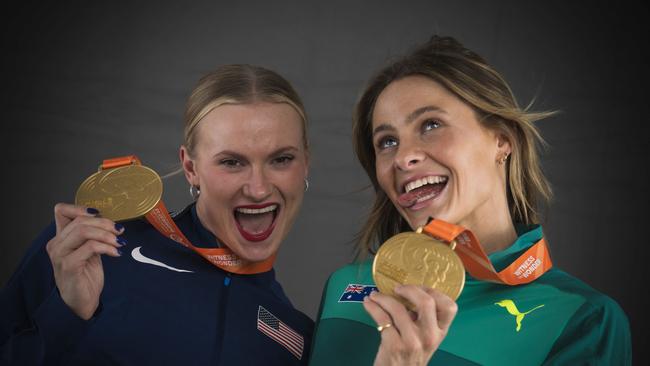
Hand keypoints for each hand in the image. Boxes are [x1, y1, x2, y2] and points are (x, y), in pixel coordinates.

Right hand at [45, 203, 123, 319]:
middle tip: (119, 231)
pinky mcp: (68, 266)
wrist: (82, 301)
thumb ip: (93, 236)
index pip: (61, 211)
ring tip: (119, 243)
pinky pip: (90, 247)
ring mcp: (60, 255)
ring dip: (107, 235)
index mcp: (60, 238)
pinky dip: (107, 247)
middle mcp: (56, 244)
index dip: (81, 208)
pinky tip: (116, 253)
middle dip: (104, 223)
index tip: (100, 214)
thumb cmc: (85, 276)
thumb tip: (111, 223)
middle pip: (80, 221)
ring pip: (83, 231)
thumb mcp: (89, 251)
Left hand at [363, 285, 457, 365]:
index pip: (449, 307)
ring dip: (382, 298)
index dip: (433, 291)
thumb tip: (407, 294)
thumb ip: (422, 321)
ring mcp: (412, 341)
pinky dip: (372, 307)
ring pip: (397, 308)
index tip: (418, 288)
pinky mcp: (394, 345)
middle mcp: (429, 337)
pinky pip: (382, 318)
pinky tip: (368, 304)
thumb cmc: (410, 356)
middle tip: (396, 288)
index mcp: (440, 333)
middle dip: (409, 289)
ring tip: (374, 295)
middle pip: (426, 302)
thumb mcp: (425, 340)